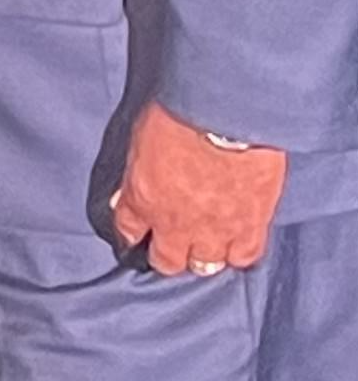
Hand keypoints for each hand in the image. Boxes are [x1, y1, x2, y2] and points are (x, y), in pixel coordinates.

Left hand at [112, 100, 285, 275]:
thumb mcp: (141, 141)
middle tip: (173, 246)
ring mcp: (215, 230)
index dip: (133, 235)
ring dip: (204, 257)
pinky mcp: (251, 226)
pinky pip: (245, 256)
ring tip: (207, 246)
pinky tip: (238, 244)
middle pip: (167, 261)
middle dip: (167, 256)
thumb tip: (129, 194)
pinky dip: (240, 252)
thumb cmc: (180, 116)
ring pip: (206, 264)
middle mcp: (176, 224)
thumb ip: (137, 174)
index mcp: (142, 200)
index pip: (129, 231)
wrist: (227, 118)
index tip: (137, 236)